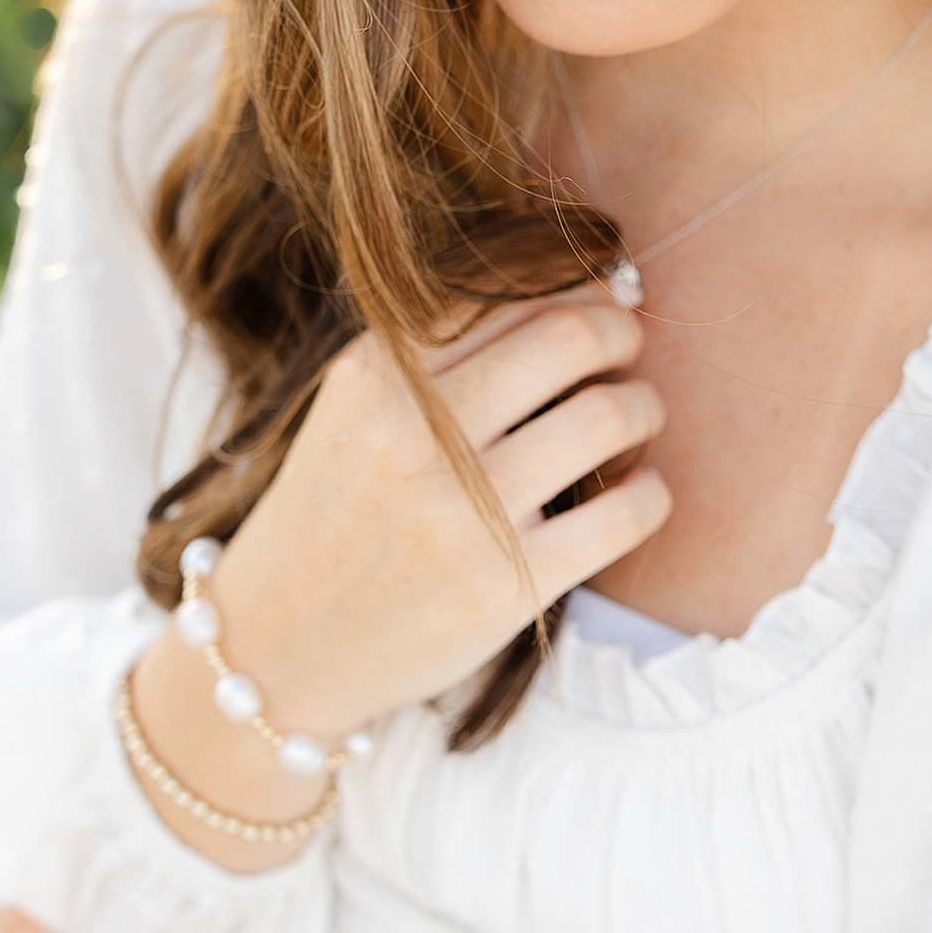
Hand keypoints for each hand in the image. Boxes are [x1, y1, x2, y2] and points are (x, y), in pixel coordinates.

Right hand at [167, 289, 669, 750]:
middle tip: (630, 346)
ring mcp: (462, 513)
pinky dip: (652, 493)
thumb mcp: (355, 409)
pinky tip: (640, 490)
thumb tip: (580, 294)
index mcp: (375, 374)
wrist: (278, 648)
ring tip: (638, 414)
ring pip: (608, 414)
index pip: (506, 290)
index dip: (575, 284)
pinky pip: (625, 515)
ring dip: (645, 405)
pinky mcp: (505, 587)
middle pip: (571, 336)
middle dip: (622, 331)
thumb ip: (437, 349)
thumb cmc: (337, 514)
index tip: (603, 296)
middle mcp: (416, 433)